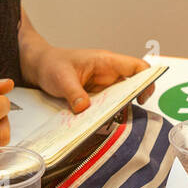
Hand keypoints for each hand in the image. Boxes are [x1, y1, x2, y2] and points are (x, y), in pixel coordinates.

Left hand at [21, 43, 149, 112]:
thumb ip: (74, 93)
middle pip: (134, 86)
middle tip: (125, 117)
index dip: (147, 81)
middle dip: (133, 102)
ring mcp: (104, 86)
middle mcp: (109, 74)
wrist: (40, 67)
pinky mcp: (97, 97)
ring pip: (122, 99)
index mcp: (106, 62)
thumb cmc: (52, 64)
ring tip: (114, 124)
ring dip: (120, 111)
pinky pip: (109, 106)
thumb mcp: (61, 78)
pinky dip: (109, 115)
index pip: (138, 67)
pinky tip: (103, 125)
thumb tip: (85, 108)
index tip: (141, 99)